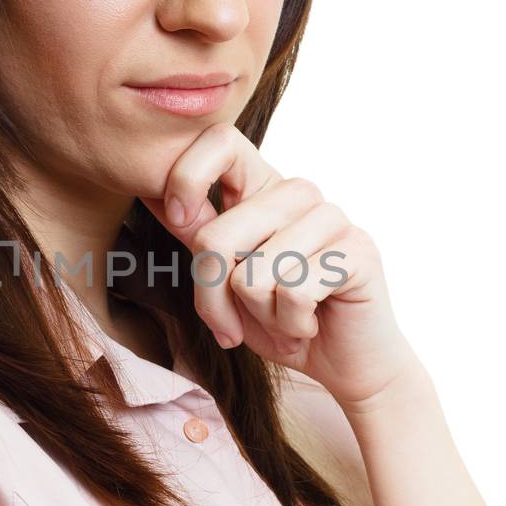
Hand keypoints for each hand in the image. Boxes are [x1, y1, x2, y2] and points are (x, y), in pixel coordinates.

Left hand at [138, 121, 424, 409]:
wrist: (343, 364)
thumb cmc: (279, 320)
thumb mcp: (223, 280)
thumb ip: (198, 236)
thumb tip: (148, 190)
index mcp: (262, 188)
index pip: (219, 141)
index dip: (186, 177)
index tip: (178, 221)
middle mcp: (297, 193)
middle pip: (218, 236)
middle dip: (214, 299)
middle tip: (238, 322)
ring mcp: (331, 217)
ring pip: (252, 274)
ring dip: (262, 316)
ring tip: (286, 318)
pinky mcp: (357, 250)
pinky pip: (293, 293)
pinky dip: (292, 325)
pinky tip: (311, 323)